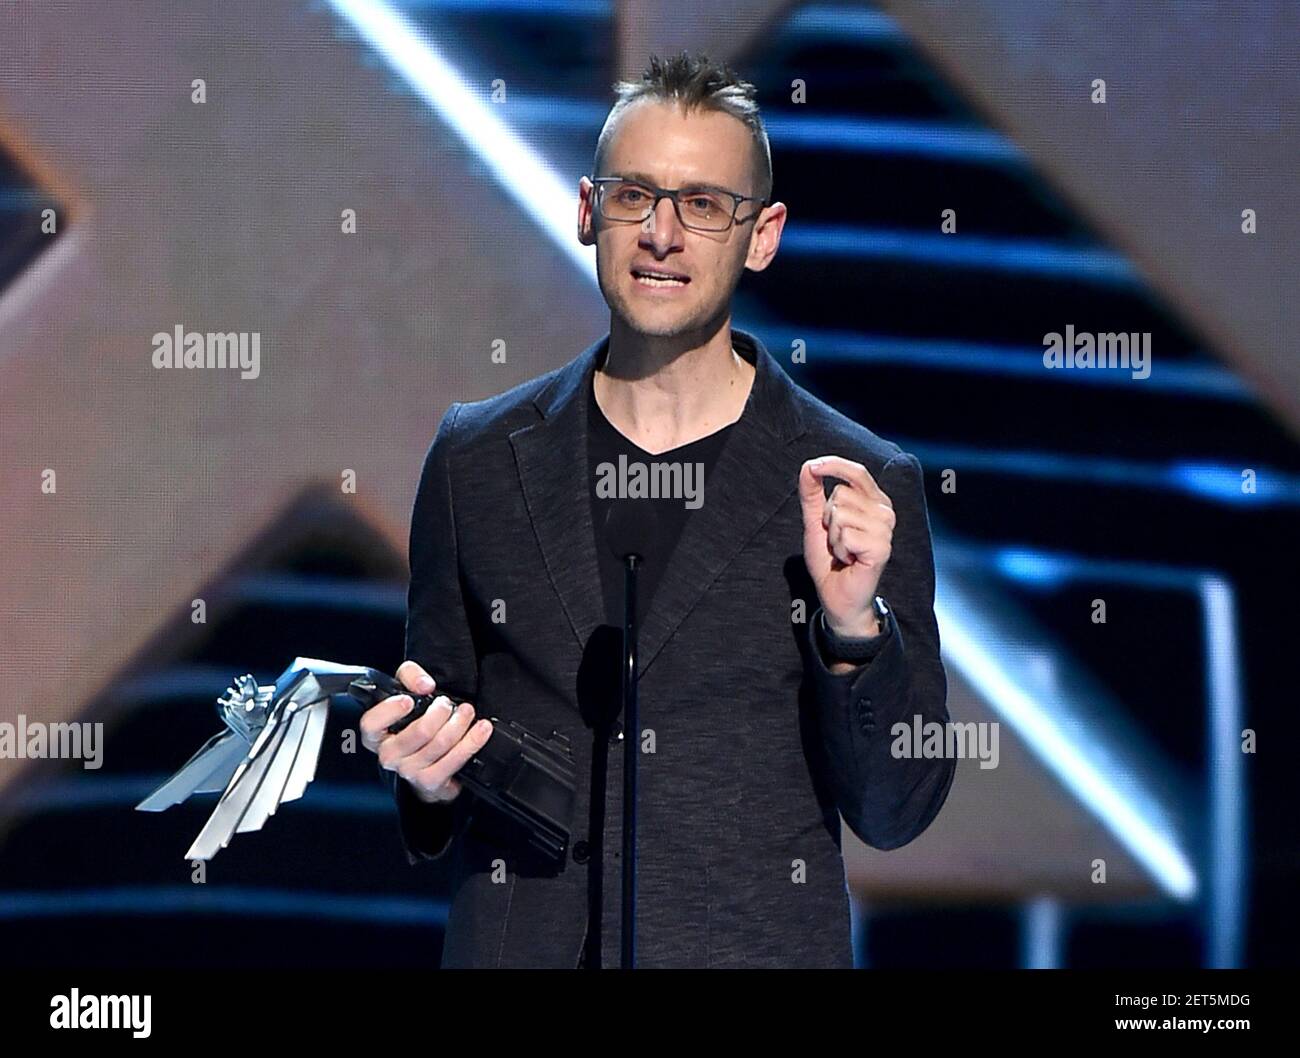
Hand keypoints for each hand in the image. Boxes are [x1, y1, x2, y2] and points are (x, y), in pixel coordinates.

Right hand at [359, 659, 492, 804]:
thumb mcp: (407, 689)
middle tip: (448, 703)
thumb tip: (424, 685)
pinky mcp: (431, 783)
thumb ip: (411, 676)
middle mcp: (390, 755)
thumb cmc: (414, 721)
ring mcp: (409, 772)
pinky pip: (453, 763)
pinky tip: (481, 731)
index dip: (389, 711)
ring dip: (459, 724)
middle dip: (440, 713)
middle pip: (418, 733)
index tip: (409, 699)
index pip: (371, 724)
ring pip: (439, 745)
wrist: (430, 757)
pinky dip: (471, 743)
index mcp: (377, 734)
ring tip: (467, 712)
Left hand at [798, 455, 895, 636]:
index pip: (857, 472)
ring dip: (833, 537)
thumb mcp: (816, 522)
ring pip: (841, 514)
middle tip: (837, 540)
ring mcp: (886, 530)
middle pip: (841, 494)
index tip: (812, 466)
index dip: (834, 465)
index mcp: (874, 502)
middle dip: (827, 519)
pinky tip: (849, 560)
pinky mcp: (882, 547)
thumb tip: (808, 467)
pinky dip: (839, 549)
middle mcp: (885, 512)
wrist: (837, 595)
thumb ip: (812, 494)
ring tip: (844, 551)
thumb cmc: (831, 560)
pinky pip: (845, 534)